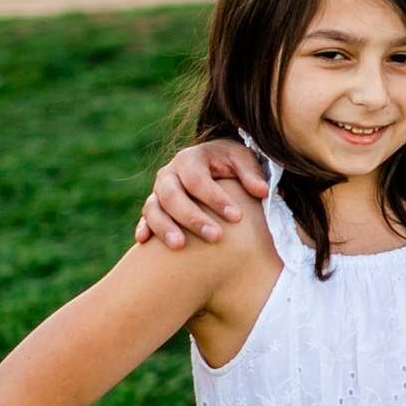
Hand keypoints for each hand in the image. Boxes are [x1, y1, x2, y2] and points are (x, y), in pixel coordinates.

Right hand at [134, 141, 268, 247]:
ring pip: (153, 208)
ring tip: (180, 247)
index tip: (237, 217)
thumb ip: (251, 173)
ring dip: (164, 227)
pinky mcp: (153, 206)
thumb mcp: (242, 160)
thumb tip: (261, 192)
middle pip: (172, 195)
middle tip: (215, 237)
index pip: (198, 179)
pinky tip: (145, 243)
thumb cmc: (229, 162)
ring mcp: (158, 190)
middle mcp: (169, 173)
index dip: (216, 198)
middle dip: (192, 217)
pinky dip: (144, 228)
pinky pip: (144, 217)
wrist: (211, 162)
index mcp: (190, 158)